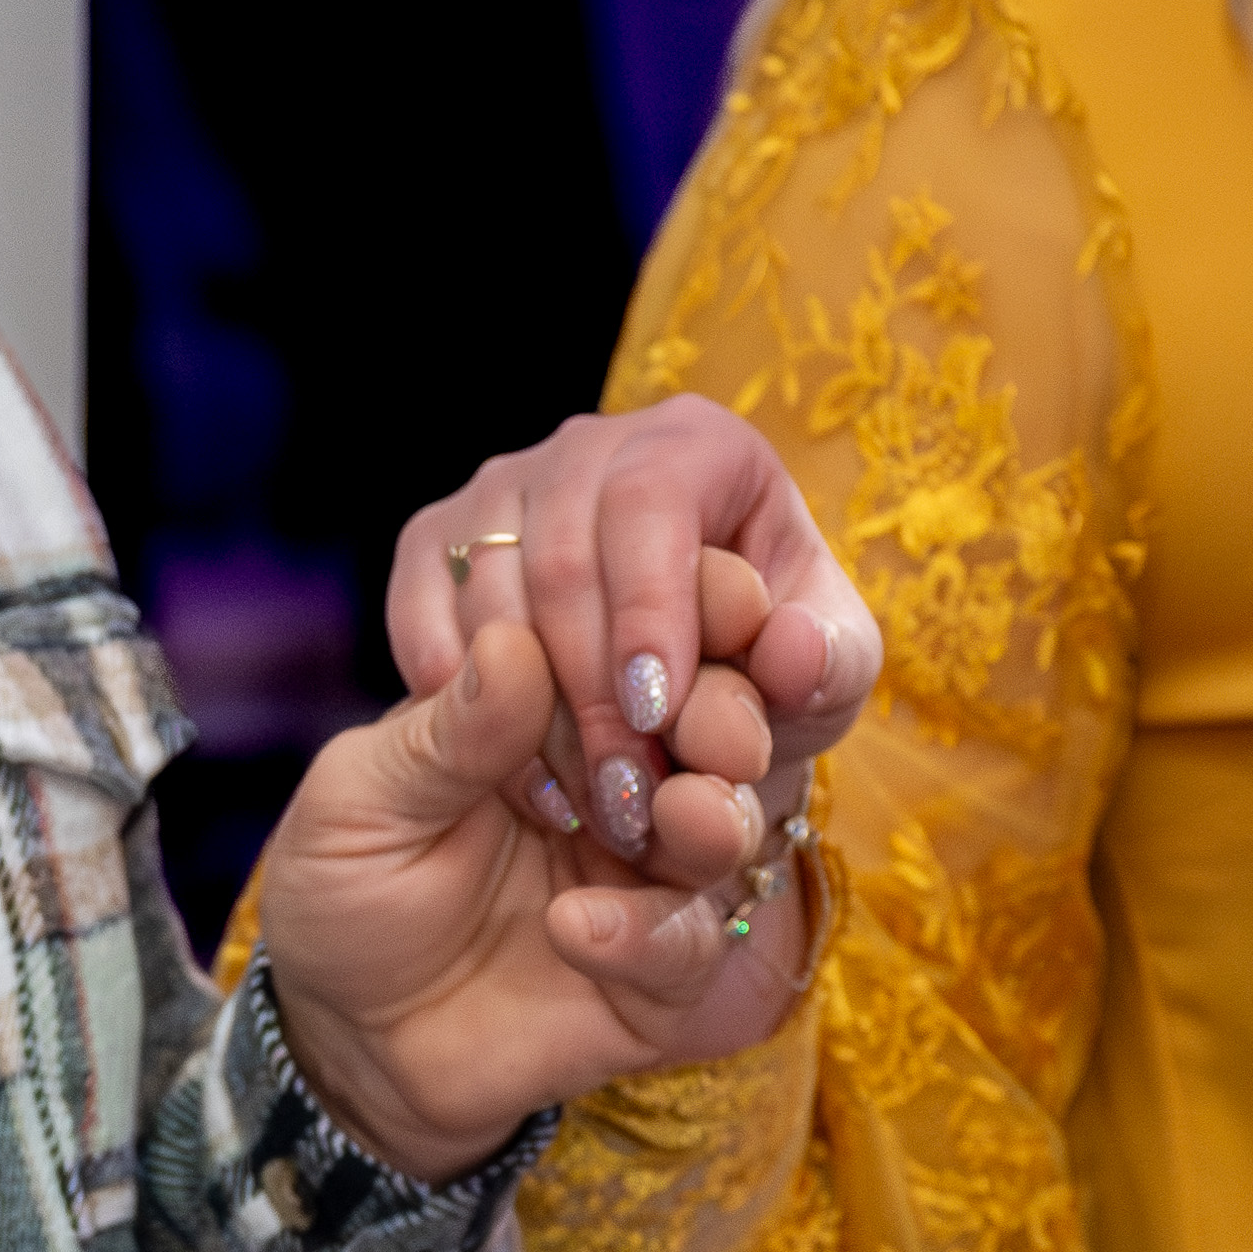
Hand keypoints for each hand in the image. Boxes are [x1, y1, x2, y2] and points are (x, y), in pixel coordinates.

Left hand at [253, 598, 831, 1182]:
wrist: (344, 1033)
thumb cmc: (344, 889)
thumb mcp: (362, 801)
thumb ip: (445, 733)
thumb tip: (513, 642)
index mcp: (558, 704)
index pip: (638, 636)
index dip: (679, 611)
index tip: (693, 600)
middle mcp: (625, 775)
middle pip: (716, 720)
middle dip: (725, 711)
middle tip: (714, 727)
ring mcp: (650, 875)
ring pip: (726, 829)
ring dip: (713, 817)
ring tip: (683, 817)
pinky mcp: (658, 973)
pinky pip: (687, 946)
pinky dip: (645, 934)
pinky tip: (575, 927)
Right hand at [388, 397, 880, 862]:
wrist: (687, 692)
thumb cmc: (764, 668)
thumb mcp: (826, 677)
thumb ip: (830, 664)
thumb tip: (791, 647)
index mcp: (696, 444)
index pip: (651, 501)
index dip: (648, 607)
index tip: (658, 715)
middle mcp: (587, 446)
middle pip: (561, 557)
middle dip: (591, 693)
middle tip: (625, 798)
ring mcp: (498, 490)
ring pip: (487, 596)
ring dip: (529, 717)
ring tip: (583, 806)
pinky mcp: (434, 545)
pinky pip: (423, 620)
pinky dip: (460, 705)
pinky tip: (515, 773)